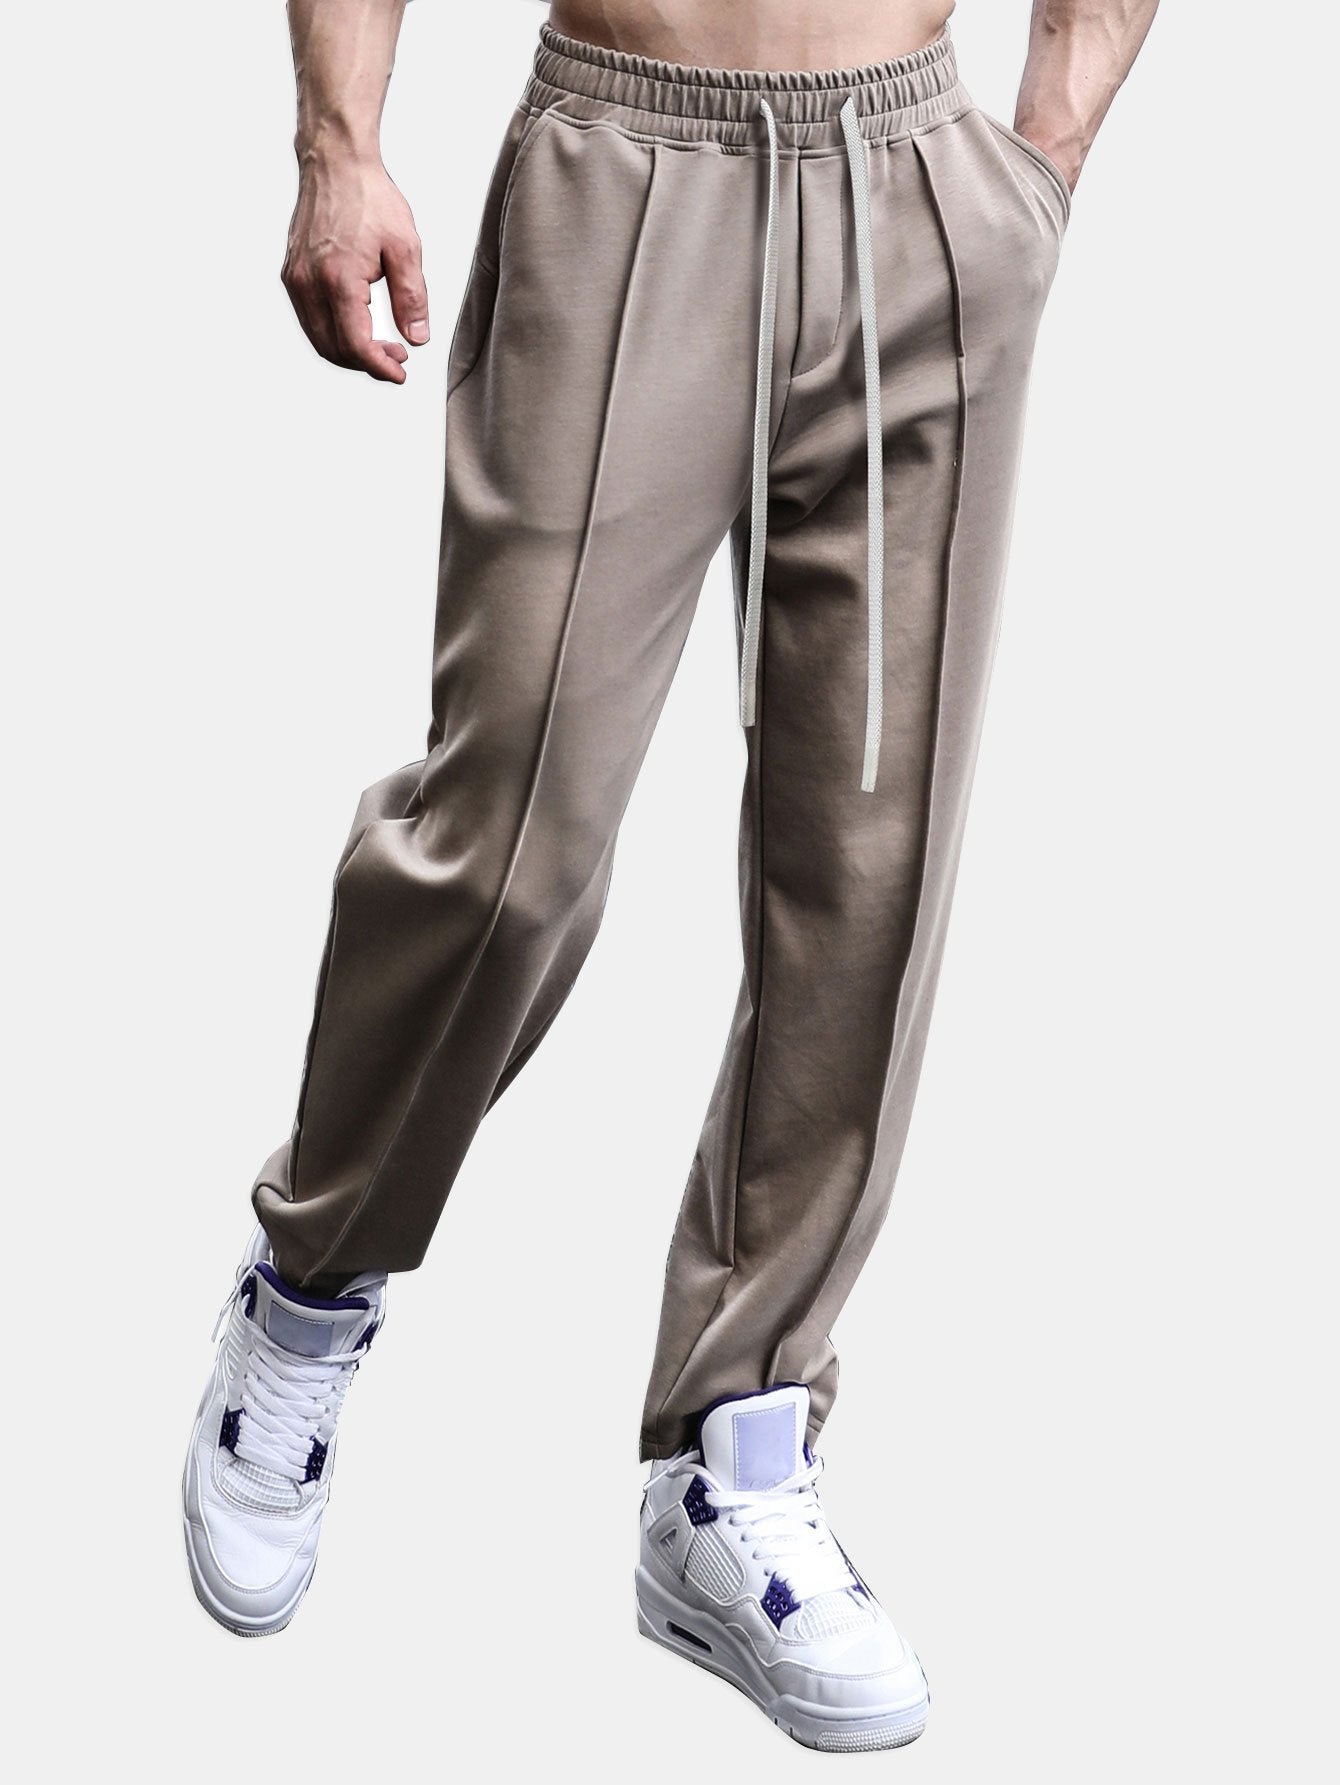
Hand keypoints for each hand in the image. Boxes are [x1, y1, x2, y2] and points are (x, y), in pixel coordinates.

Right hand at [281, 154, 429, 382]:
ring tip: (382, 344)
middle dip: (366, 363)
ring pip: (318, 338)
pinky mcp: (291, 274)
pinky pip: (310, 319)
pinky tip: (359, 324)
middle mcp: (308, 283)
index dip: (379, 367)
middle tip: (397, 357)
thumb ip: (412, 297)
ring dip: (349, 351)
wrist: (335, 162)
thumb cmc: (371, 198)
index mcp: (338, 279)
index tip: (400, 373)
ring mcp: (295, 279)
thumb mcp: (405, 247)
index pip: (355, 345)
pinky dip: (334, 333)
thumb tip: (416, 338)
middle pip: (334, 349)